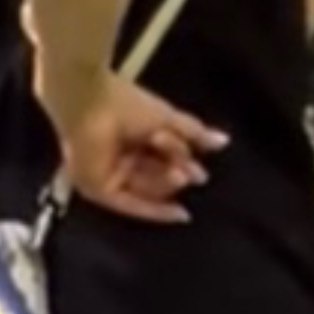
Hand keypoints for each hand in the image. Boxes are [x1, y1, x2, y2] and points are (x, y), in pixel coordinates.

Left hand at [39, 63, 225, 216]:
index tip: (201, 174)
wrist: (90, 100)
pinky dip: (155, 210)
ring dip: (167, 181)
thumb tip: (223, 141)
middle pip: (156, 176)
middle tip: (193, 173)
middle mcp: (117, 157)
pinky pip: (132, 205)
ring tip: (179, 170)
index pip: (160, 158)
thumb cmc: (124, 102)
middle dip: (176, 173)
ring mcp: (107, 174)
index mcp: (129, 136)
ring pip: (148, 189)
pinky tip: (178, 213)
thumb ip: (193, 133)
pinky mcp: (99, 188)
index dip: (180, 165)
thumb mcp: (167, 118)